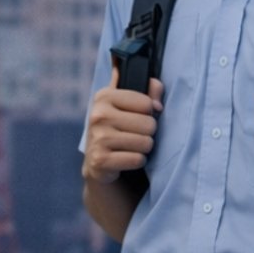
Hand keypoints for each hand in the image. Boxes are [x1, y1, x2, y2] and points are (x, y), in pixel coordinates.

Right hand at [83, 67, 161, 184]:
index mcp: (104, 96)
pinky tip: (125, 159)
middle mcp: (98, 115)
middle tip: (132, 135)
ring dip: (143, 149)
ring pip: (146, 143)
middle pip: (149, 124)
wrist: (95, 160)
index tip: (134, 117)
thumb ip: (149, 90)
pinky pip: (137, 159)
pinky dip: (136, 162)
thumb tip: (158, 99)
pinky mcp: (101, 160)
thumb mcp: (128, 104)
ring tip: (129, 147)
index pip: (147, 103)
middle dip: (147, 133)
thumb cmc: (116, 128)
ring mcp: (98, 138)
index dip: (147, 113)